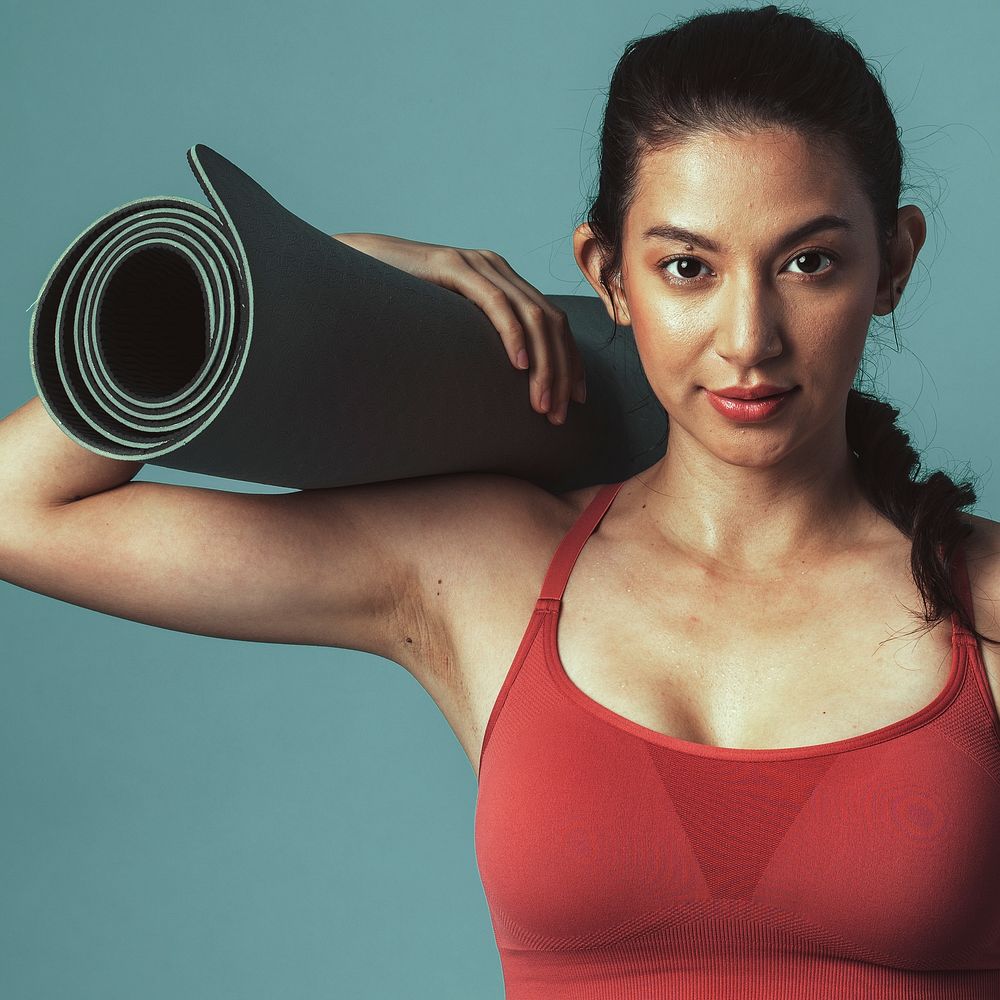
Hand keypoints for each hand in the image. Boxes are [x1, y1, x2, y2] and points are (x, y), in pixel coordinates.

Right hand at [332, 232, 585, 425]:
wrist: (355, 269)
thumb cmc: (398, 310)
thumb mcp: (449, 330)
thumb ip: (475, 345)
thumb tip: (496, 388)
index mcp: (503, 283)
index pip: (554, 323)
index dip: (570, 361)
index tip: (577, 400)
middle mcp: (498, 270)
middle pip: (551, 323)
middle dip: (561, 373)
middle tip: (558, 415)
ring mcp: (479, 266)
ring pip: (532, 317)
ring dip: (543, 365)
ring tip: (541, 404)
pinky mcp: (455, 267)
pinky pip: (496, 303)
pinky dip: (513, 335)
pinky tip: (519, 366)